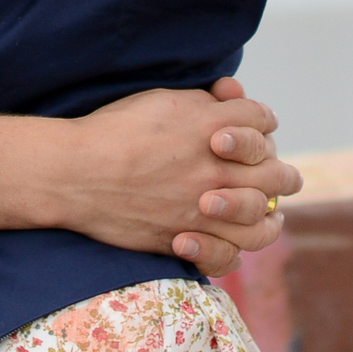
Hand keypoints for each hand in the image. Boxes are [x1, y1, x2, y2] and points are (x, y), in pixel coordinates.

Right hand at [58, 77, 301, 277]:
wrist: (75, 172)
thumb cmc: (115, 130)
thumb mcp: (163, 100)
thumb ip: (204, 100)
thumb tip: (232, 96)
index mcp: (215, 127)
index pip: (264, 120)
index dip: (262, 122)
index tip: (254, 128)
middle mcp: (219, 170)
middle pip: (277, 172)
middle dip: (278, 170)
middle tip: (274, 174)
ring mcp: (207, 209)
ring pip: (263, 219)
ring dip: (270, 215)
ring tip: (269, 214)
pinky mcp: (188, 239)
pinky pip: (230, 255)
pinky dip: (234, 250)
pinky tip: (234, 240)